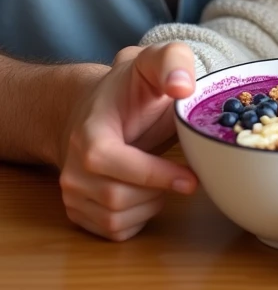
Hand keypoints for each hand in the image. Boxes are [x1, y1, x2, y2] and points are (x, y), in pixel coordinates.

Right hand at [59, 43, 198, 241]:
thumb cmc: (130, 88)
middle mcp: (72, 166)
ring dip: (151, 204)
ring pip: (116, 219)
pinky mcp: (79, 211)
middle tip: (182, 174)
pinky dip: (139, 218)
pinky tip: (148, 192)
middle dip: (158, 190)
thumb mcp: (153, 61)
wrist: (96, 109)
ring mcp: (72, 192)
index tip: (190, 179)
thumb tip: (183, 87)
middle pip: (116, 197)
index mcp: (88, 132)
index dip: (152, 175)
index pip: (110, 161)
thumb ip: (173, 61)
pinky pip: (113, 231)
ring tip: (163, 177)